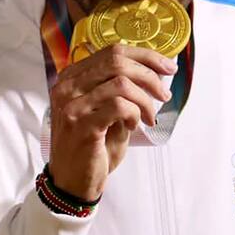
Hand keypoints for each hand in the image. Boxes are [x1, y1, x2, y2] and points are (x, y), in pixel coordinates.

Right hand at [48, 44, 175, 199]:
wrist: (72, 182)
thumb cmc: (92, 147)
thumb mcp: (105, 111)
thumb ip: (120, 89)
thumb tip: (155, 72)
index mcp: (72, 78)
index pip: (112, 51)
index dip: (145, 56)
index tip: (167, 67)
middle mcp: (67, 87)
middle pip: (117, 61)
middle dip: (150, 75)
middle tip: (163, 94)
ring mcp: (72, 105)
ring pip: (122, 83)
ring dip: (145, 100)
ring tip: (149, 117)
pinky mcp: (82, 125)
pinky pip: (120, 106)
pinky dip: (135, 113)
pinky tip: (134, 125)